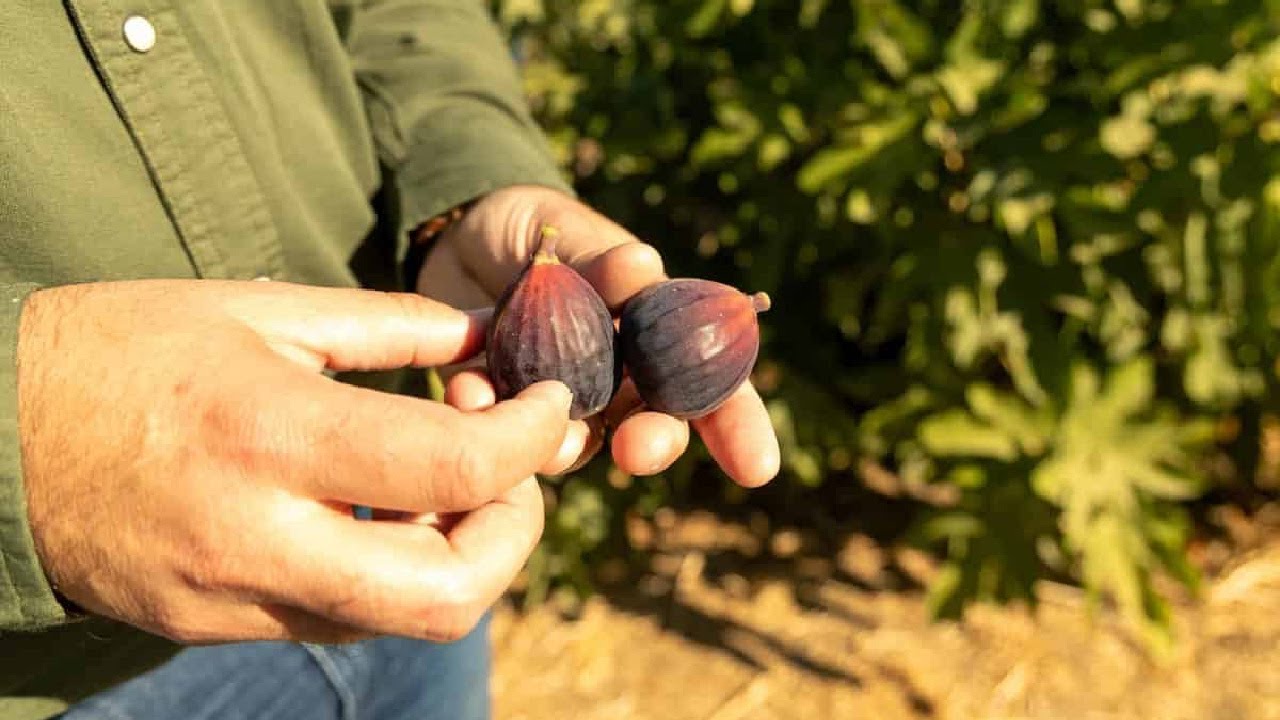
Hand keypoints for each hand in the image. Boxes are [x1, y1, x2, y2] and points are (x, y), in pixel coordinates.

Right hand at [18, 279, 572, 643]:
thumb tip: (486, 339)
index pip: (455, 469)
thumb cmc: (120, 351)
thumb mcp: (257, 311)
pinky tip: (377, 507)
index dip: (531, 440)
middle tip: (511, 472)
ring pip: (399, 616)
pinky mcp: (217, 625)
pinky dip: (390, 569)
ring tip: (445, 480)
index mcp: (273, 435)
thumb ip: (388, 327)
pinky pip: (340, 616)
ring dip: (458, 555)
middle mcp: (259, 537)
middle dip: (514, 534)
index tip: (549, 407)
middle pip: (449, 593)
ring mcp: (234, 598)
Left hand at [416, 185, 780, 486]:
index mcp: (659, 332)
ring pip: (581, 443)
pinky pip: (507, 429)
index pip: (715, 385)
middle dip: (654, 443)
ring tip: (526, 409)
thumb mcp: (563, 230)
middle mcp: (623, 379)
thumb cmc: (532, 230)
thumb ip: (597, 260)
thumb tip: (642, 266)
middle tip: (637, 450)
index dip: (740, 428)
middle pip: (655, 428)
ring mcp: (568, 402)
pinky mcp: (509, 413)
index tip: (758, 469)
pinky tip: (465, 384)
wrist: (453, 238)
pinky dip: (488, 411)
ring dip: (559, 437)